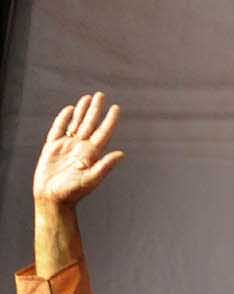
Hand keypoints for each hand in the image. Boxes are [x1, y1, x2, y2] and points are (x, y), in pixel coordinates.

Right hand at [34, 93, 124, 207]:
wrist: (52, 198)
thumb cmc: (73, 192)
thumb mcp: (91, 179)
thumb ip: (105, 166)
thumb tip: (122, 154)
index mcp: (92, 154)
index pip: (103, 132)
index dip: (110, 120)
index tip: (116, 108)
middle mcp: (81, 147)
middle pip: (90, 124)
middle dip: (96, 109)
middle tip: (101, 95)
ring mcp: (67, 146)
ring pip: (76, 123)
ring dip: (82, 111)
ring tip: (88, 98)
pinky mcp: (53, 147)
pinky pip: (59, 129)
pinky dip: (63, 119)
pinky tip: (70, 110)